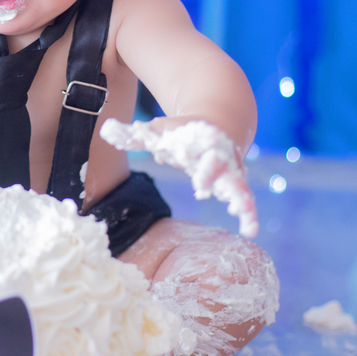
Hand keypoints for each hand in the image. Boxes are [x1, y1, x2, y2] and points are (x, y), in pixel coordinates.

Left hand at [101, 117, 257, 237]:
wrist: (219, 124)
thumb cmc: (184, 132)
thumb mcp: (161, 131)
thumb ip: (136, 134)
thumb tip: (106, 130)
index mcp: (200, 137)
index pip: (197, 144)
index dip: (190, 153)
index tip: (187, 165)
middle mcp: (217, 153)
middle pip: (218, 164)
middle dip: (212, 174)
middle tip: (205, 188)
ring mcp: (230, 169)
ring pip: (238, 184)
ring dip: (240, 199)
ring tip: (244, 218)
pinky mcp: (236, 184)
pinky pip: (245, 199)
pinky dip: (248, 213)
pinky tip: (250, 230)